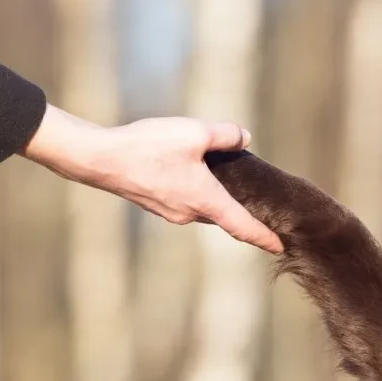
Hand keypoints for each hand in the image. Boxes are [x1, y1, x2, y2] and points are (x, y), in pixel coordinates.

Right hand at [21, 104, 283, 253]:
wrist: (100, 159)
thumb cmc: (148, 147)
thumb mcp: (195, 132)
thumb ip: (225, 135)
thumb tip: (244, 138)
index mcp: (206, 200)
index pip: (243, 226)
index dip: (265, 238)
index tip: (281, 248)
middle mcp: (190, 213)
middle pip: (226, 215)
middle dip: (243, 211)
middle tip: (263, 205)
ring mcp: (171, 212)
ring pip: (205, 207)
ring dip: (218, 198)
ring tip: (229, 180)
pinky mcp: (156, 203)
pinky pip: (187, 201)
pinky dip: (198, 192)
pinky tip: (194, 171)